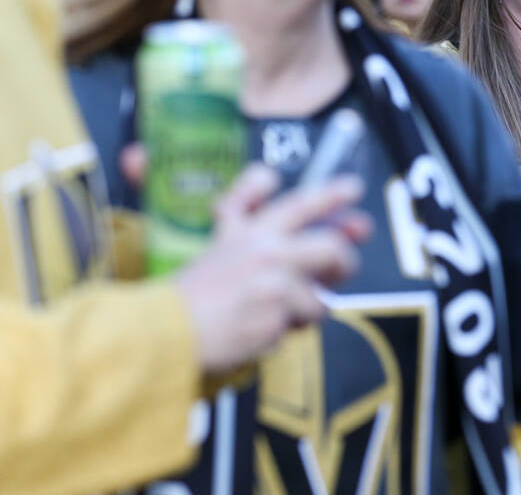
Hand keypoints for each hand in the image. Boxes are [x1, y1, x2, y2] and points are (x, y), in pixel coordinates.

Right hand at [175, 163, 371, 373]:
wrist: (167, 329)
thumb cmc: (192, 292)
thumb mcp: (217, 242)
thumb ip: (246, 219)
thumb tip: (278, 196)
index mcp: (250, 230)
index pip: (297, 201)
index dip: (330, 192)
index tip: (352, 187)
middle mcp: (266, 251)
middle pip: (330, 246)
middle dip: (345, 260)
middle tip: (341, 269)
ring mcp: (274, 284)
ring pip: (319, 297)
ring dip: (308, 310)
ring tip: (281, 313)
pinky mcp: (276, 318)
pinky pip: (298, 328)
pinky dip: (286, 333)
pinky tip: (261, 330)